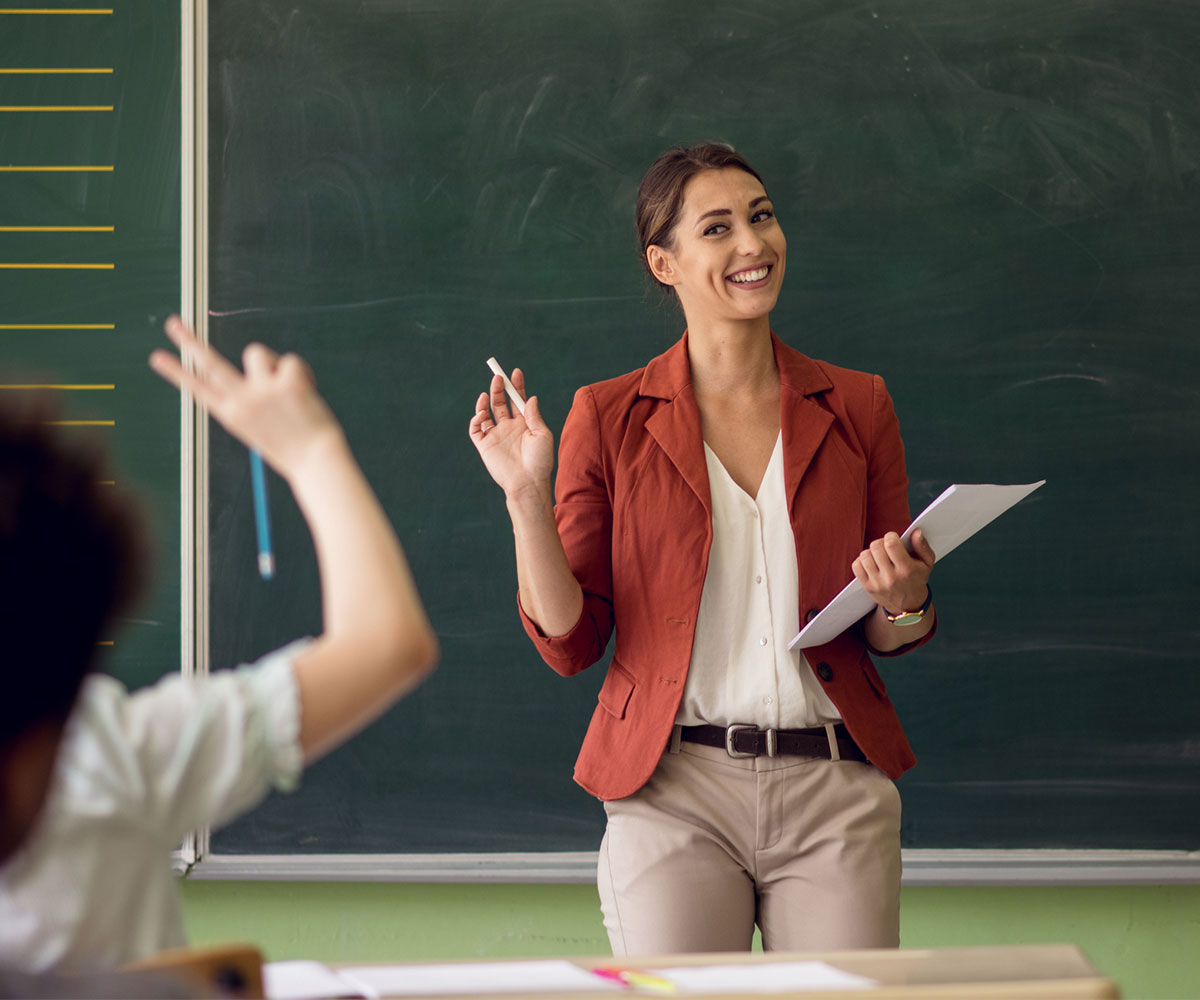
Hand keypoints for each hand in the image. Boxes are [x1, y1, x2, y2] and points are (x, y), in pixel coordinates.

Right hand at [149, 316, 342, 480]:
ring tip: (285, 389)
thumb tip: (262, 364)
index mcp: (231, 416)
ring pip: (257, 352)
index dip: (177, 372)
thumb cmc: (292, 447)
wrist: (317, 461)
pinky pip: (290, 361)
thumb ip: (253, 397)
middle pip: (211, 364)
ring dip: (272, 363)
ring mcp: (263, 391)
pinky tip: (306, 393)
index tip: (156, 356)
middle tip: (172, 322)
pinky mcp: (287, 383)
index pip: (198, 389)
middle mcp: (242, 402)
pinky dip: (301, 373)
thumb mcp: (261, 426)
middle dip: (190, 342)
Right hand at [468, 368, 554, 502]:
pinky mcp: (485, 445)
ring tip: (488, 391)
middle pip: (501, 403)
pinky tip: (482, 413)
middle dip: (499, 388)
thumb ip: (534, 416)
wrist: (528, 483)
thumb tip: (530, 397)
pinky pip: (476, 429)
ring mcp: (496, 436)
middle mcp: (509, 428)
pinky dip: (476, 419)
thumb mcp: (542, 435)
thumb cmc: (539, 461)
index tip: (515, 372)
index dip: (516, 386)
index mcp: (525, 424)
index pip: (518, 400)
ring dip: (486, 400)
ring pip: (487, 413)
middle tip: (499, 376)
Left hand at [852, 528, 935, 615]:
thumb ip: (922, 546)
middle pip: (876, 547)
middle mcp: (891, 578)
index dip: (891, 536)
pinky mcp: (868, 587)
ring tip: (880, 555)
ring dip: (871, 551)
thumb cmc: (917, 579)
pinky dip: (862, 560)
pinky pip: (856, 566)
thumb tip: (916, 532)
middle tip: (886, 546)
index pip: (891, 544)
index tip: (894, 538)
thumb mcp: (927, 563)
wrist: (908, 605)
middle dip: (881, 542)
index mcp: (907, 570)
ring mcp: (877, 583)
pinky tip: (872, 562)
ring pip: (865, 555)